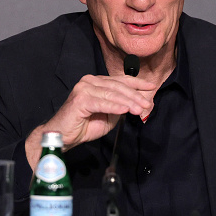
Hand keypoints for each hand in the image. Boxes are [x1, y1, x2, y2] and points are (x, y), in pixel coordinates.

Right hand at [25, 74, 154, 168]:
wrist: (63, 136)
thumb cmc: (84, 126)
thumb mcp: (109, 116)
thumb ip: (121, 107)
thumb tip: (139, 103)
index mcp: (97, 82)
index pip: (120, 80)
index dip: (137, 83)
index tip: (151, 87)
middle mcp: (90, 81)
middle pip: (118, 86)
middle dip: (136, 95)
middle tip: (148, 104)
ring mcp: (84, 88)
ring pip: (112, 94)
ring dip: (129, 102)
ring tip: (140, 109)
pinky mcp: (80, 99)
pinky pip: (102, 102)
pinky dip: (115, 106)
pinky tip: (125, 111)